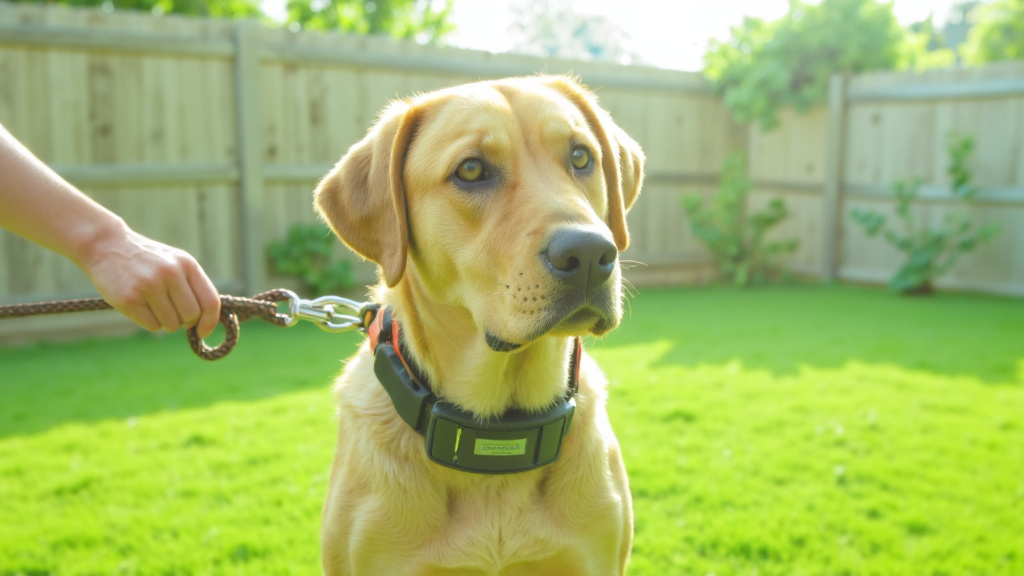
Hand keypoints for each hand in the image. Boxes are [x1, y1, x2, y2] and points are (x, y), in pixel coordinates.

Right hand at [82, 226, 220, 338]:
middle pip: (191, 316)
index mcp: (187, 264)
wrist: (106, 245)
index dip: (210, 321)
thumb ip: (192, 286)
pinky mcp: (130, 299)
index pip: (210, 301)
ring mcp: (149, 286)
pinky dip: (149, 322)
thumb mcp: (174, 262)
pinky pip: (152, 326)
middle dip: (184, 321)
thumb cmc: (147, 259)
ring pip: (172, 324)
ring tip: (153, 304)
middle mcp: (171, 273)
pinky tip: (140, 306)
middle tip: (171, 312)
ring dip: (165, 322)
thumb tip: (206, 323)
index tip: (202, 332)